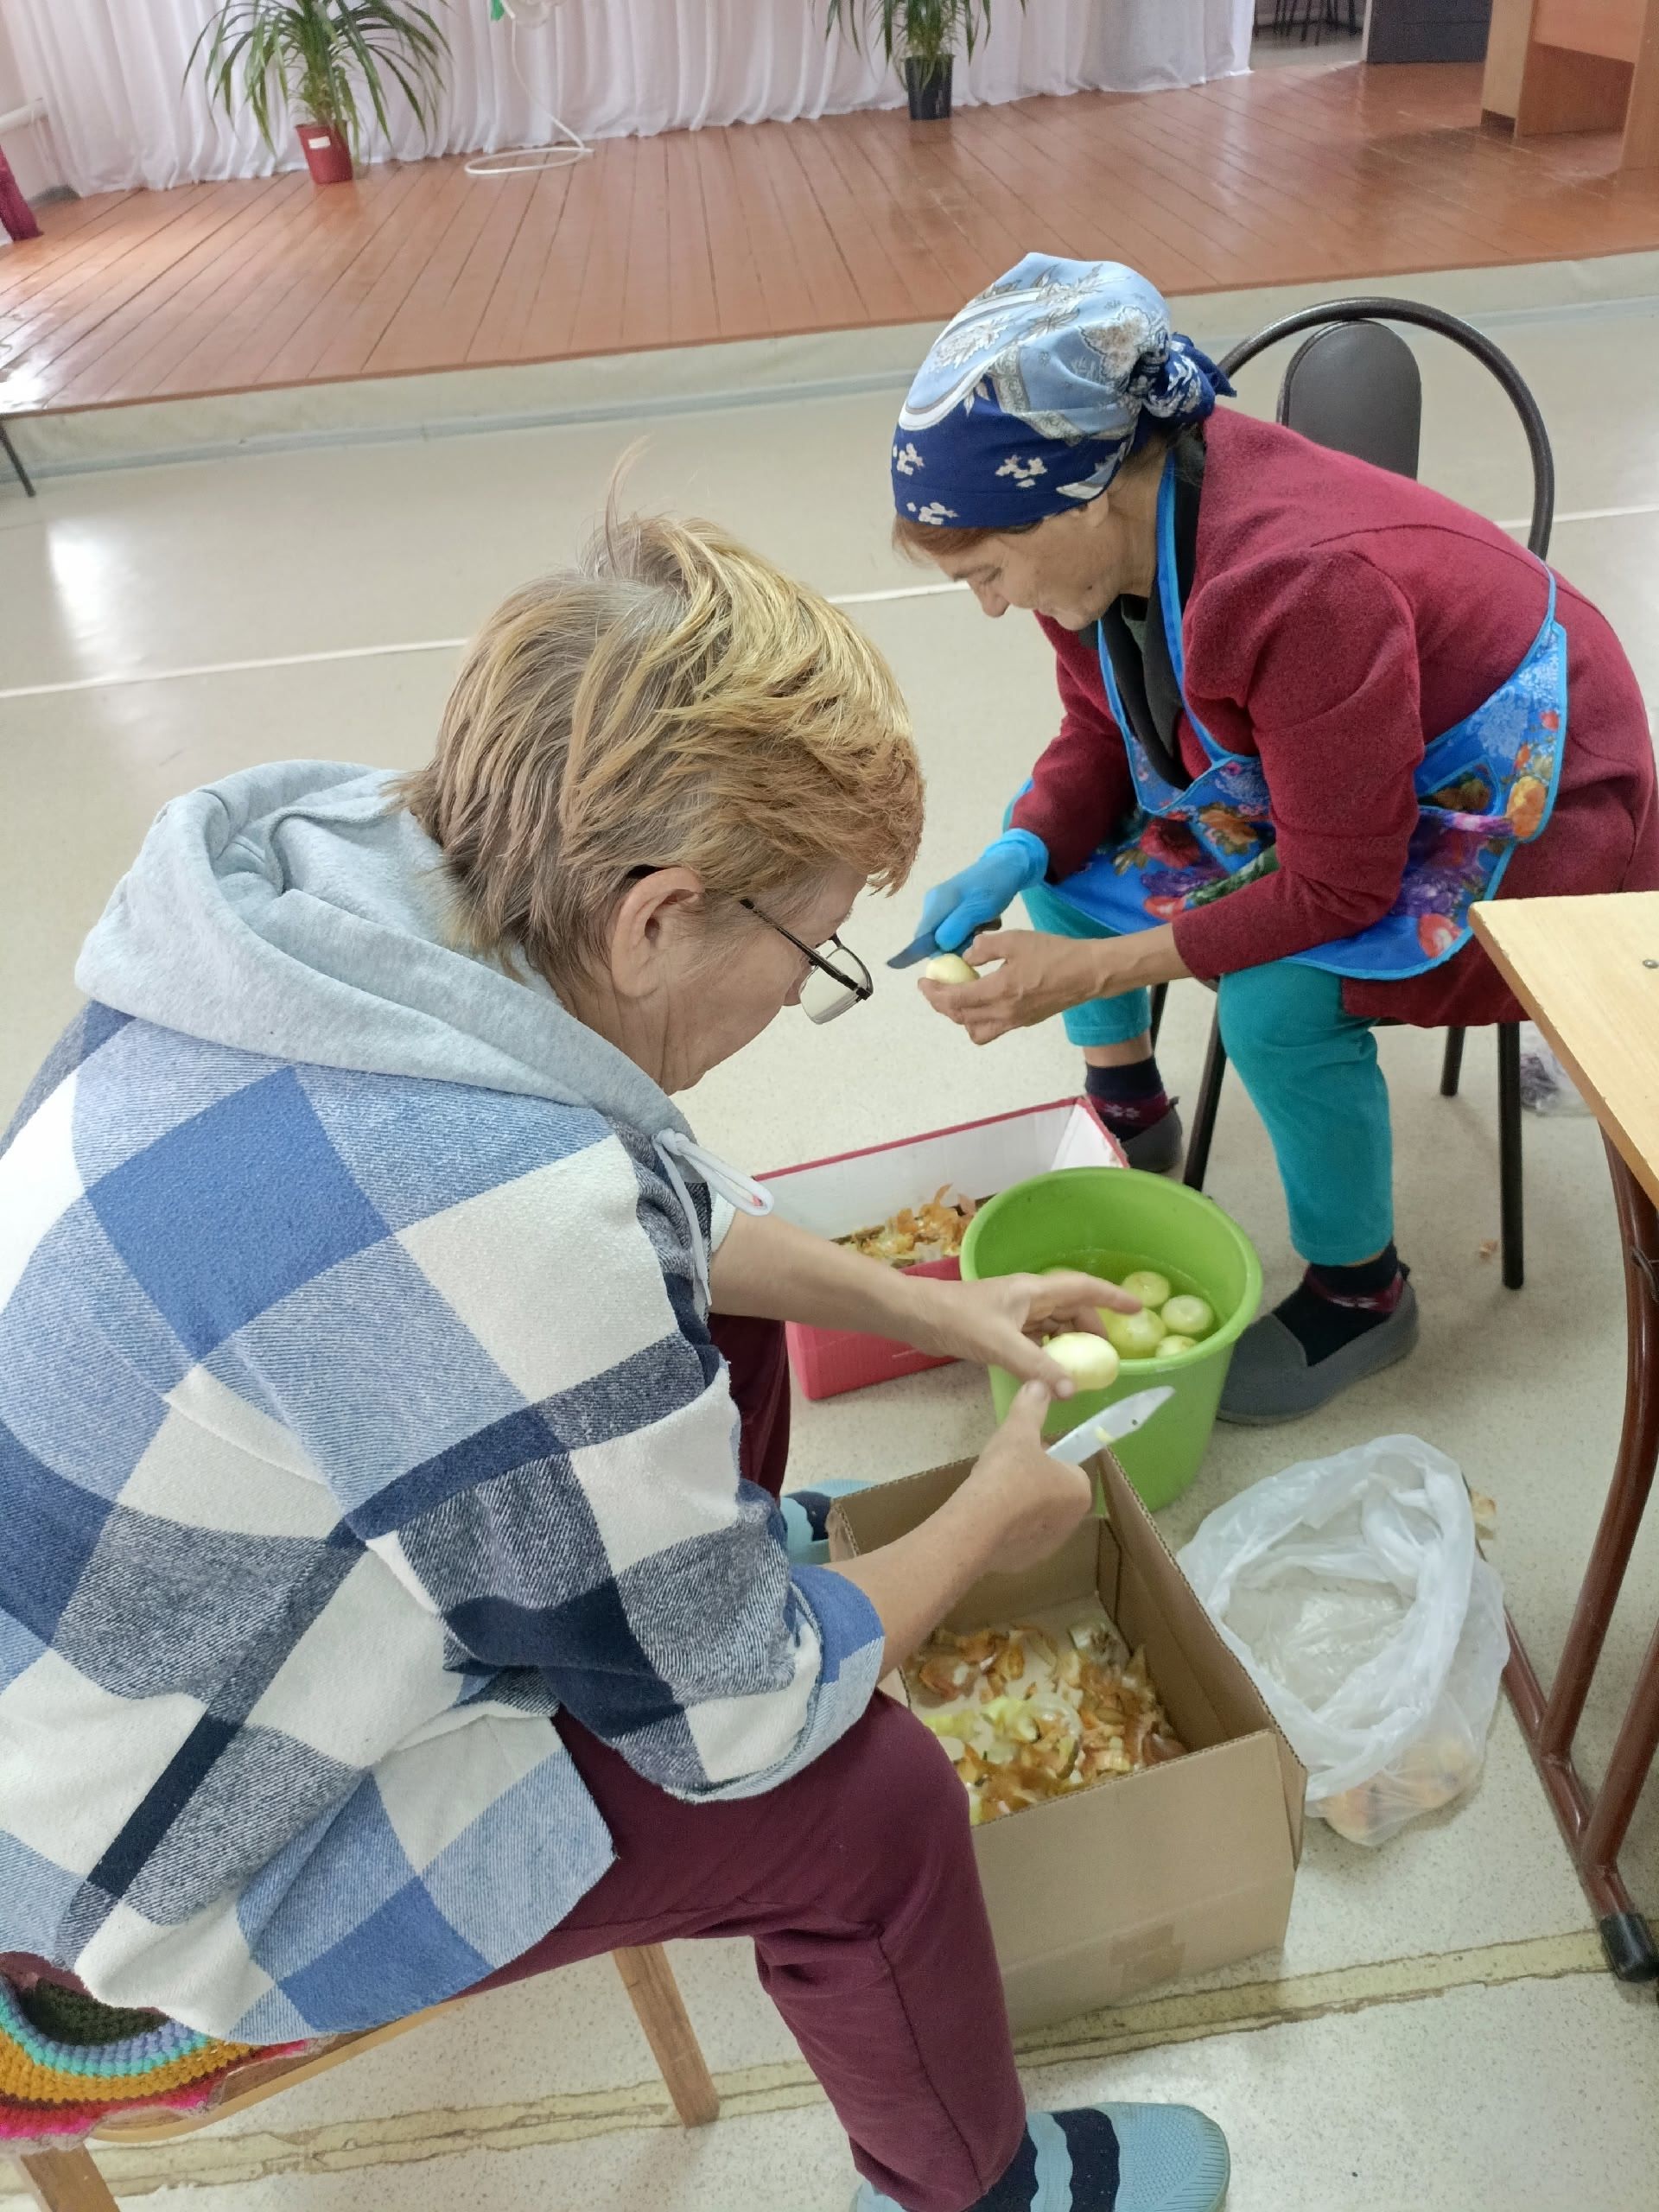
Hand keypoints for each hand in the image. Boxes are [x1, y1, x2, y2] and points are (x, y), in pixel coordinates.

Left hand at [905, 1270, 1140, 1393]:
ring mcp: (1013, 1313)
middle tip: (1104, 1358)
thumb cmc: (957, 1319)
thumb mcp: (1000, 1344)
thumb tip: (1072, 1390)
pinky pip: (1035, 1339)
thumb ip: (1037, 1367)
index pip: (1083, 1288)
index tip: (1137, 1309)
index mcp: (1033, 1290)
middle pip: (1071, 1309)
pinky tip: (1049, 1373)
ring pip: (1053, 1326)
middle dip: (1091, 1331)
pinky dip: (1047, 1354)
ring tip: (1081, 1370)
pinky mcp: (1000, 1328)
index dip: (1112, 1297)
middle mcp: (1028, 1298)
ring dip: (1068, 1345)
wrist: (916, 1316)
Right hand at [915, 830, 1047, 954]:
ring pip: (949, 935)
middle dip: (955, 944)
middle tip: (978, 933)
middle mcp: (934, 905)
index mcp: (936, 905)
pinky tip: (985, 920)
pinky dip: (971, 929)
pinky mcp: (956, 906)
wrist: (1008, 865)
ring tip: (985, 923)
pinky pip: (958, 928)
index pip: (920, 938)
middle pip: (935, 939)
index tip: (907, 963)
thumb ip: (954, 929)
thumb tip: (938, 947)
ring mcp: (944, 905)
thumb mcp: (976, 909)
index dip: (916, 953)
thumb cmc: (993, 886)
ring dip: (967, 936)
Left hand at [919, 929, 1112, 1043]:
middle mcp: (1004, 1013)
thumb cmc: (1054, 952)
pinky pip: (992, 1029)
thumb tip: (966, 956)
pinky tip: (983, 999)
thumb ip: (985, 947)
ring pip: (975, 1030)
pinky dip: (979, 1019)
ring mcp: (1015, 1021)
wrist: (1089, 973)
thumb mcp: (1015, 940)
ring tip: (958, 995)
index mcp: (999, 992)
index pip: (955, 1000)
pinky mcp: (1025, 1022)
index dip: (934, 993)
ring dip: (960, 1016)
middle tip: (935, 987)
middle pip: (960, 1018)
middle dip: (941, 1004)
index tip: (924, 981)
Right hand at [962, 1382, 1095, 1575]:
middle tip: (1003, 1469)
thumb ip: (1031, 1407)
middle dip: (1030, 1479)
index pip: (1066, 1464)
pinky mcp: (1025, 1561)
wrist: (977, 1525)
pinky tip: (985, 1515)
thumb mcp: (1017, 1432)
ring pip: (1034, 1514)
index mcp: (1079, 1489)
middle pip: (1051, 1490)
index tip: (1021, 1451)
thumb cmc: (1006, 1475)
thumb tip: (1039, 1383)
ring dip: (1018, 1504)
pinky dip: (1005, 1526)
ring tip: (990, 1491)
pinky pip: (1018, 1536)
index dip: (1043, 1454)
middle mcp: (1072, 1521)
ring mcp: (1048, 1545)